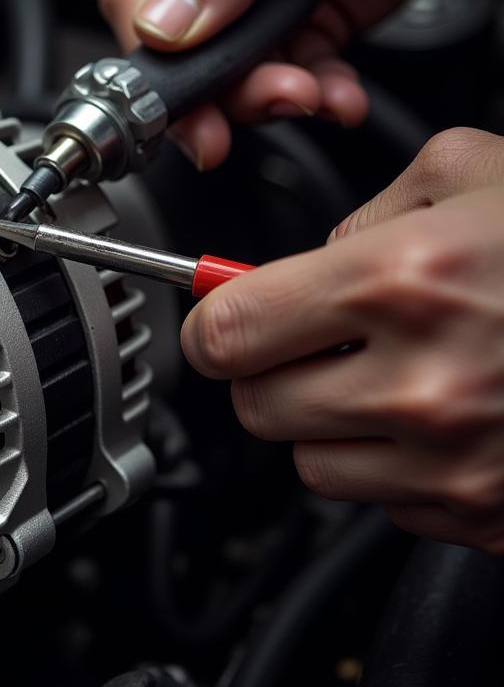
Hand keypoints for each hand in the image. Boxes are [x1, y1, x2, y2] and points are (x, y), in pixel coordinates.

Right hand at [100, 0, 503, 168]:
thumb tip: (163, 25)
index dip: (151, 48)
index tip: (183, 90)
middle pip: (176, 44)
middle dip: (215, 86)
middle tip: (254, 101)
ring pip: (230, 72)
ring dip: (269, 94)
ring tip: (308, 90)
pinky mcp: (295, 19)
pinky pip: (287, 75)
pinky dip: (313, 94)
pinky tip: (335, 93)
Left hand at [181, 127, 503, 550]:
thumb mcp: (468, 172)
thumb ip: (365, 212)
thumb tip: (306, 261)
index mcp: (401, 282)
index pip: (228, 331)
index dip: (209, 325)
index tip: (216, 321)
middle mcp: (421, 382)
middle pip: (257, 405)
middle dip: (267, 371)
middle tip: (309, 342)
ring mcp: (457, 462)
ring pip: (312, 463)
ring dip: (327, 422)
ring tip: (390, 375)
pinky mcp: (487, 514)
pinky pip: (388, 503)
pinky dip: (394, 466)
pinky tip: (445, 417)